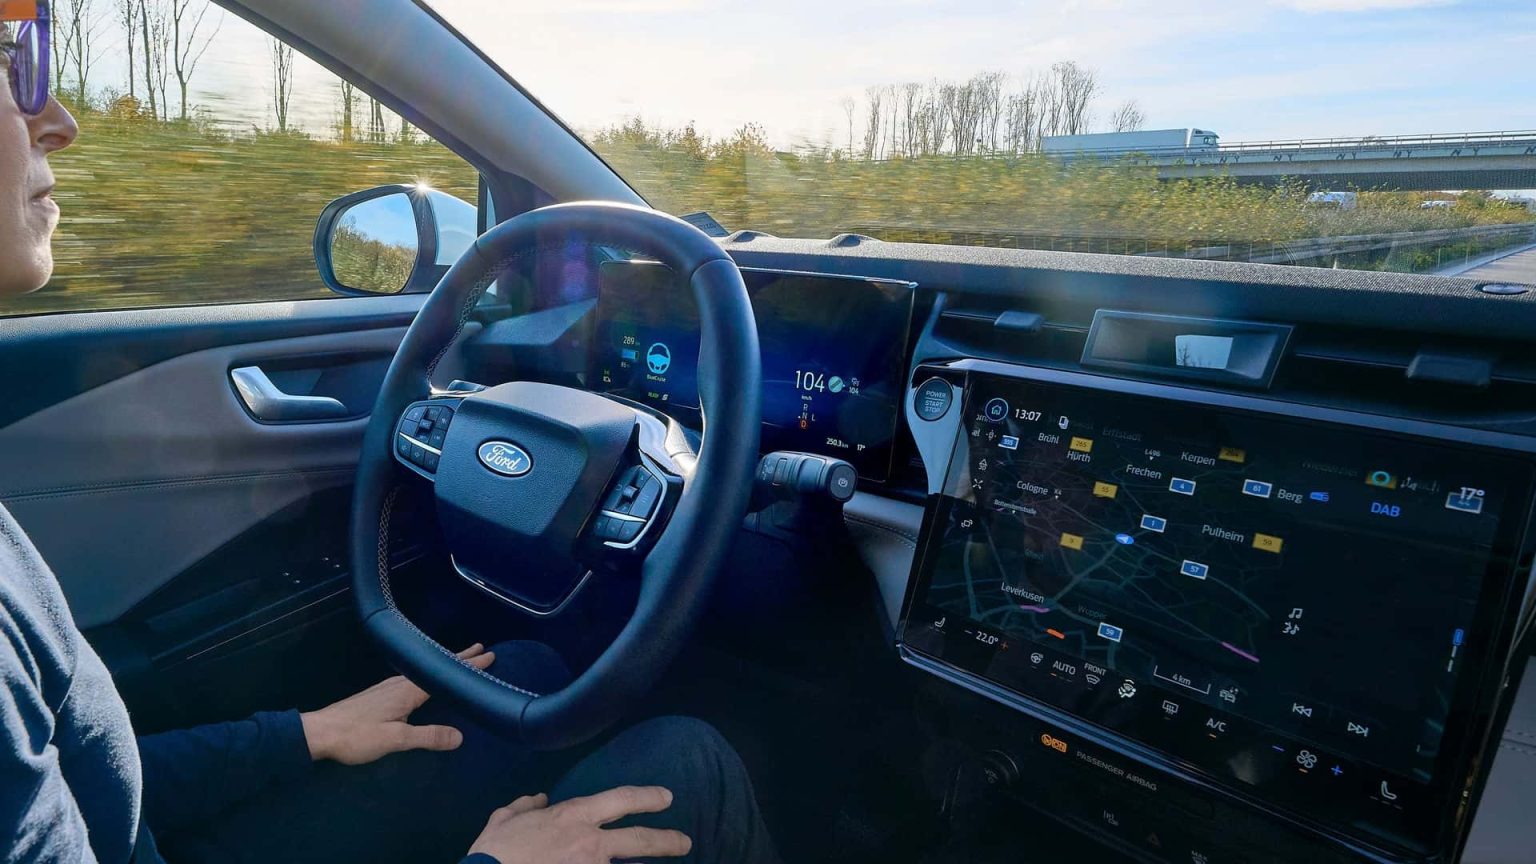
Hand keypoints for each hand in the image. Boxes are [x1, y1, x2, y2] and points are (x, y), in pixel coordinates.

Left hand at [300, 643, 494, 764]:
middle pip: (434, 667)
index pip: (443, 673)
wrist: (318, 733)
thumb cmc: (357, 735)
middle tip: (481, 649)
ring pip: (423, 671)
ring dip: (442, 665)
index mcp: (407, 691)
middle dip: (458, 659)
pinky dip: (427, 674)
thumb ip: (427, 737)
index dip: (467, 665)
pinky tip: (424, 682)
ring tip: (457, 663)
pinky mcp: (378, 694)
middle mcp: (399, 683)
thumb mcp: (395, 740)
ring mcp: (386, 687)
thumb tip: (460, 736)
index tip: (489, 654)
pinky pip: (412, 678)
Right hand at [467, 787, 691, 863]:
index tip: (666, 797)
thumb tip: (537, 799)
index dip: (647, 796)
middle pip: (640, 840)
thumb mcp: (504, 819)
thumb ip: (525, 806)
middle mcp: (590, 842)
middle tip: (686, 842)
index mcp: (573, 816)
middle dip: (667, 841)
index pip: (620, 799)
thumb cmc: (495, 851)